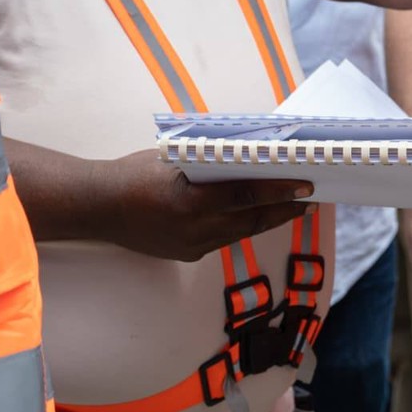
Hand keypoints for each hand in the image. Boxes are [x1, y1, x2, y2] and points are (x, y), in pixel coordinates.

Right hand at [94, 151, 310, 262]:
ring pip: (240, 233)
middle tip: (312, 199)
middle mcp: (194, 229)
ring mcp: (191, 246)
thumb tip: (252, 156)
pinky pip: (221, 239)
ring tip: (294, 207)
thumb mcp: (176, 158)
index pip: (247, 196)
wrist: (99, 207)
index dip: (280, 192)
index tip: (307, 186)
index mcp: (192, 200)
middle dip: (285, 210)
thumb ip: (212, 163)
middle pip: (251, 220)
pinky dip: (240, 226)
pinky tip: (256, 216)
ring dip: (268, 220)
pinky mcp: (186, 254)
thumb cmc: (136, 172)